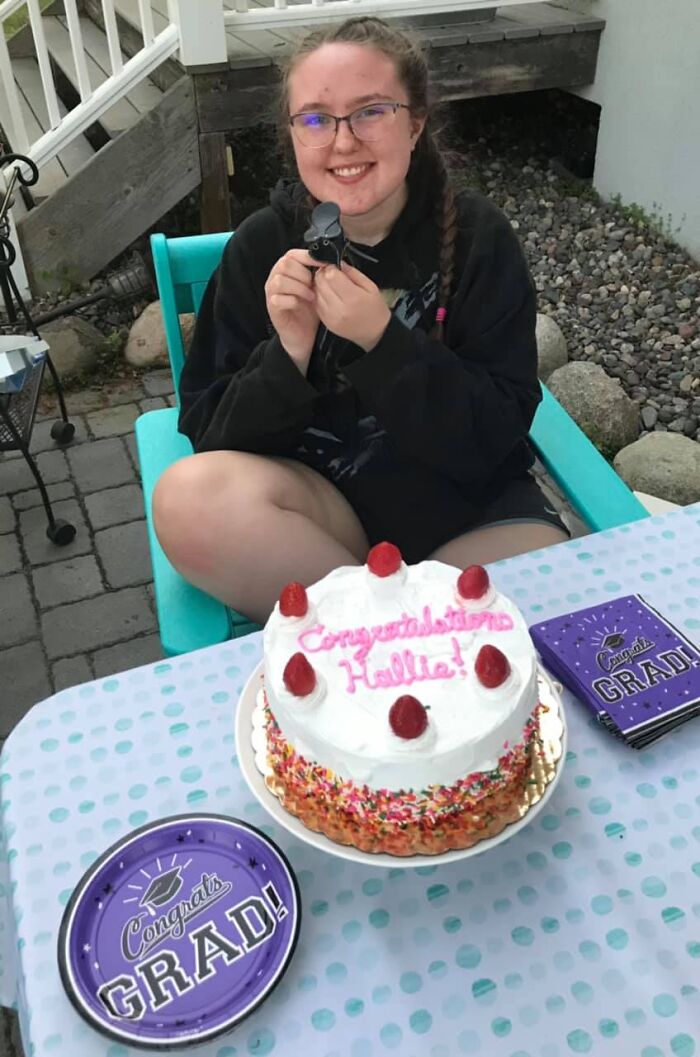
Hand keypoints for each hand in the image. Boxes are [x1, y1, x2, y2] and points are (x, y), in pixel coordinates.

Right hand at [264, 249, 318, 370]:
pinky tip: (302, 304)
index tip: (323, 263)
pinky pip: (278, 299)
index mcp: (286, 270)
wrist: (303, 334)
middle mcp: (276, 278)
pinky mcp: (272, 308)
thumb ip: (317, 273)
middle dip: (303, 274)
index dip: (308, 256)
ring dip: (299, 287)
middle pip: (285, 264)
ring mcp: (272, 294)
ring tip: (311, 296)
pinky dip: (293, 300)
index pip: (292, 254)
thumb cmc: (309, 310)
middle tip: (314, 285)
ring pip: (280, 280)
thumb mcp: (316, 288)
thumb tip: (328, 260)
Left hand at [314, 263, 390, 351]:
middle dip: (323, 274)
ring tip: (331, 285)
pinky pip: (316, 303)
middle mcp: (339, 309)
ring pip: (316, 292)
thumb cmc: (374, 309)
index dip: (331, 267)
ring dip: (320, 285)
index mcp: (353, 298)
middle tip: (331, 274)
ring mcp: (330, 317)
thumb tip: (338, 262)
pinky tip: (329, 295)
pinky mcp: (326, 322)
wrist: (374, 333)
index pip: (331, 275)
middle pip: (320, 282)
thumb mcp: (370, 287)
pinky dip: (320, 296)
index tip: (335, 267)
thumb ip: (353, 273)